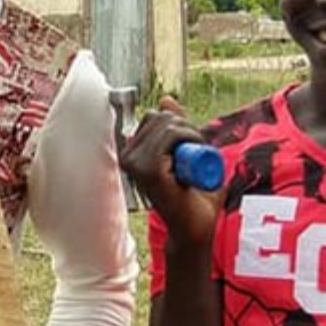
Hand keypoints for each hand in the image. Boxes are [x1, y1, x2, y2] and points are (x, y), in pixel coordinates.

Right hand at [121, 96, 221, 250]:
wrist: (197, 226)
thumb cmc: (194, 195)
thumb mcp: (187, 151)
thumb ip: (176, 127)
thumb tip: (166, 100)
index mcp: (132, 153)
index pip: (153, 117)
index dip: (177, 124)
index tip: (190, 144)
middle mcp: (128, 156)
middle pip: (159, 116)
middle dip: (185, 126)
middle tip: (197, 152)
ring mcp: (135, 163)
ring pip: (166, 124)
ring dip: (191, 133)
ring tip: (197, 158)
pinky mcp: (148, 169)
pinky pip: (170, 135)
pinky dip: (189, 137)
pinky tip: (194, 155)